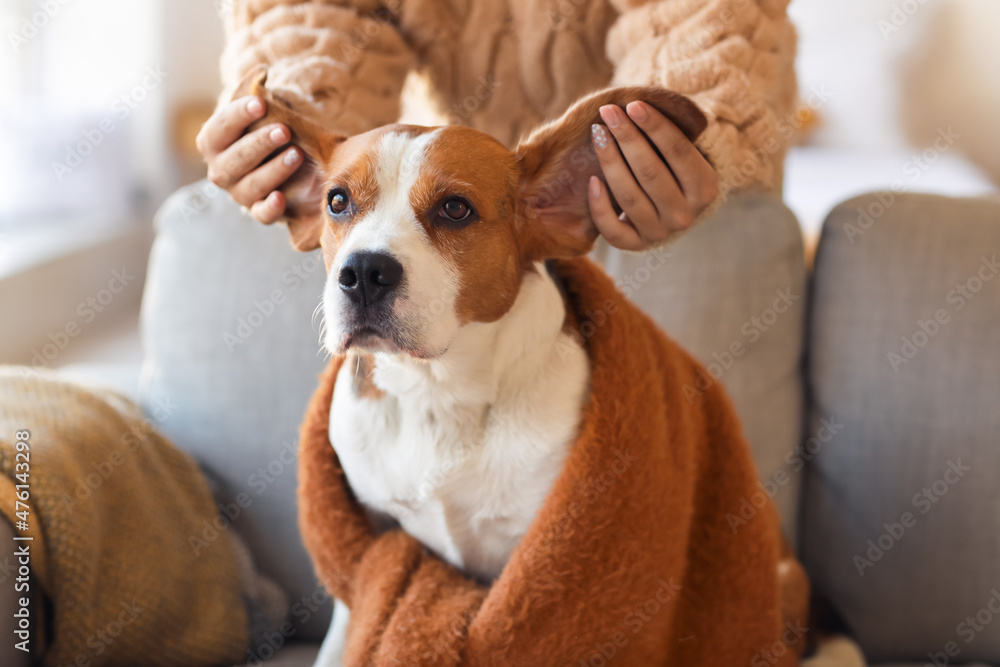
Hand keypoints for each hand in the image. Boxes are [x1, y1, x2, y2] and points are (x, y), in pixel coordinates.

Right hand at [195, 95, 303, 222]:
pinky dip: (270, 208)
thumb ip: (256, 91)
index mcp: (213, 141)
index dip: (237, 115)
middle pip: (233, 160)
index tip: (259, 103)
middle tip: (284, 131)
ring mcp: (239, 193)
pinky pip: (261, 215)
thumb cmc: (266, 129)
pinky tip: (280, 197)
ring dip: (272, 171)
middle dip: (259, 144)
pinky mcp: (260, 210)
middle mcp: (221, 170)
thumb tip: (261, 72)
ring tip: (296, 154)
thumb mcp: (261, 109)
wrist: (283, 158)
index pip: (219, 128)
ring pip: (249, 186)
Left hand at [588, 101, 717, 250]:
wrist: (671, 211)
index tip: (633, 104)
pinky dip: (599, 205)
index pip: (679, 152)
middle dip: (627, 137)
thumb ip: (668, 135)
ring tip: (598, 133)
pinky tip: (591, 179)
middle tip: (609, 112)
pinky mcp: (635, 245)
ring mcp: (659, 233)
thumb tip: (639, 105)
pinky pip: (612, 229)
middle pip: (651, 172)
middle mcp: (684, 215)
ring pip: (629, 196)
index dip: (655, 126)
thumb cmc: (673, 170)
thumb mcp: (683, 155)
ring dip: (610, 161)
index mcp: (704, 189)